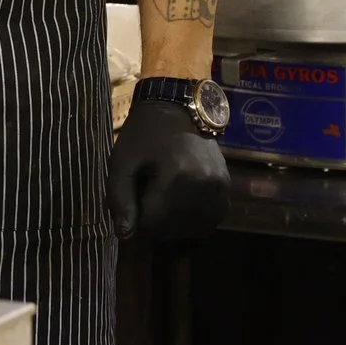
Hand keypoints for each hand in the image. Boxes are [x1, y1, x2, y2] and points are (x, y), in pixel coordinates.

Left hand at [108, 97, 229, 240]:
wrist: (179, 108)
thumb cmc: (145, 133)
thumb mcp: (123, 160)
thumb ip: (119, 197)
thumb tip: (125, 235)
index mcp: (176, 174)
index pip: (151, 223)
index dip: (136, 217)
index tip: (133, 199)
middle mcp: (204, 185)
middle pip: (172, 229)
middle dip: (154, 220)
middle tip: (147, 194)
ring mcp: (219, 189)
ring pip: (191, 230)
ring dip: (173, 224)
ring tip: (163, 197)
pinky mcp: (226, 190)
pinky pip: (208, 222)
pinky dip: (192, 221)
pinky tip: (180, 203)